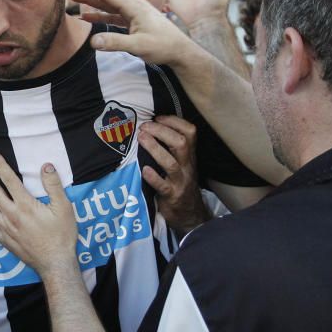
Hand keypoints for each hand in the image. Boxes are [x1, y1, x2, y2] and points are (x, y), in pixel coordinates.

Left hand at [0, 151, 77, 276]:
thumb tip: (46, 166)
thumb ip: (54, 186)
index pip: (10, 180)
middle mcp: (12, 214)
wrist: (55, 263)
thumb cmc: (62, 235)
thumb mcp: (64, 208)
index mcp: (26, 205)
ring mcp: (6, 227)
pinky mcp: (4, 239)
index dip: (0, 166)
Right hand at [70, 0, 195, 66]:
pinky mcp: (134, 21)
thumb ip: (115, 43)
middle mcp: (133, 5)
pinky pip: (113, 15)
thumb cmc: (163, 46)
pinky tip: (88, 17)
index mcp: (134, 6)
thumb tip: (92, 41)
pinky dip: (100, 15)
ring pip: (108, 5)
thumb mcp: (139, 46)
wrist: (180, 51)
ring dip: (92, 2)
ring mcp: (134, 13)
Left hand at [138, 116, 209, 234]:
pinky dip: (153, 177)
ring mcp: (180, 182)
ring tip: (141, 139)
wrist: (190, 213)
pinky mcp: (171, 197)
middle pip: (181, 143)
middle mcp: (187, 166)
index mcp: (189, 155)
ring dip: (155, 149)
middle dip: (162, 131)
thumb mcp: (181, 163)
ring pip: (171, 163)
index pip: (190, 132)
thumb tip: (151, 126)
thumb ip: (171, 147)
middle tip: (144, 127)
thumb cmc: (180, 183)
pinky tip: (144, 170)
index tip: (157, 117)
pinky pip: (162, 186)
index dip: (174, 121)